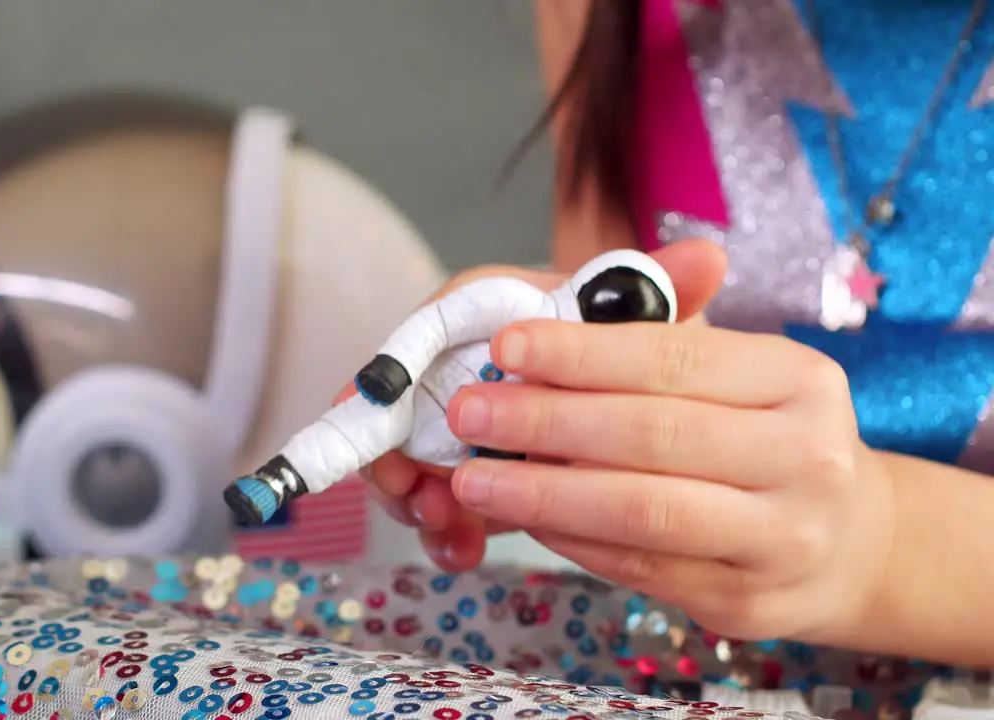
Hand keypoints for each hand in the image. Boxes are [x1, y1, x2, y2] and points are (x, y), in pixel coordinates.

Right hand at [343, 239, 727, 569]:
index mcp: (505, 308)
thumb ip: (664, 295)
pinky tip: (461, 548)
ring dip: (418, 493)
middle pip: (406, 394)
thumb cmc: (635, 356)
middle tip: (409, 488)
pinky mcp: (472, 472)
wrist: (652, 410)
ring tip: (443, 526)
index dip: (398, 361)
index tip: (367, 404)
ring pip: (414, 453)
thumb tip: (709, 255)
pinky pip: (440, 497)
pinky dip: (445, 524)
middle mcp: (474, 361)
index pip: (437, 319)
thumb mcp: (652, 330)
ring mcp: (467, 423)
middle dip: (399, 446)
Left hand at [446, 286, 896, 642]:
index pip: (674, 360)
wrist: (852, 543)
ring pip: (640, 511)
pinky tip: (523, 515)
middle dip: (544, 421)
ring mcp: (781, 539)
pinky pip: (637, 566)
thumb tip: (582, 289)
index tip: (505, 346)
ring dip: (542, 493)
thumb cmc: (767, 434)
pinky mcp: (745, 602)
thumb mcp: (739, 370)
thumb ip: (665, 329)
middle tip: (468, 412)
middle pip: (651, 436)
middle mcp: (806, 459)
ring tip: (472, 477)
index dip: (581, 353)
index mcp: (800, 380)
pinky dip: (569, 538)